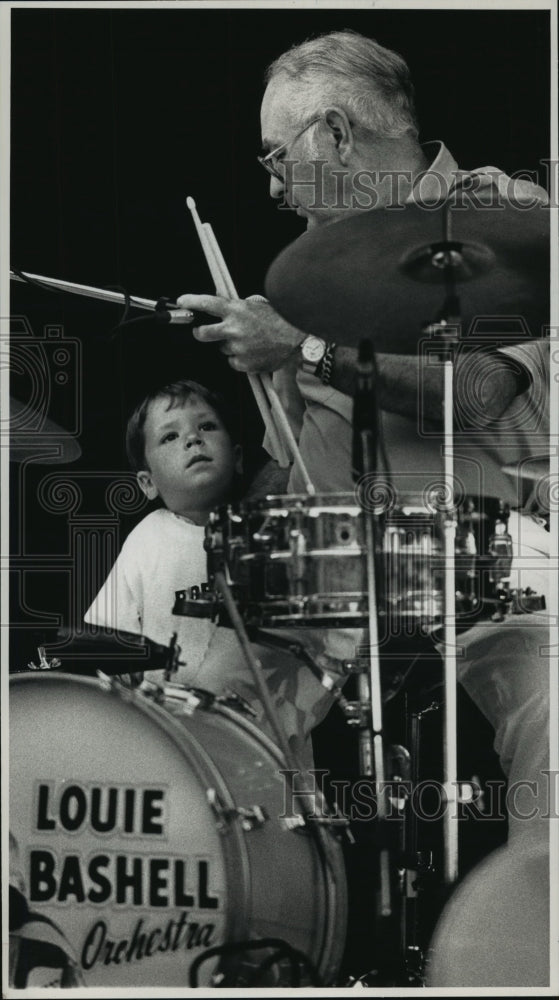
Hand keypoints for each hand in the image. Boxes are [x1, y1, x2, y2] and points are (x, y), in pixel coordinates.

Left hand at [175, 293, 305, 371]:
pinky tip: (253, 352)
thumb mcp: (256, 304)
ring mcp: (238, 347)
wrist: (297, 338)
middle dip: (199, 333)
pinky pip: (234, 362)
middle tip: (203, 332)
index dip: (191, 302)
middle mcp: (234, 328)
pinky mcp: (244, 363)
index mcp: (236, 310)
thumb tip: (218, 298)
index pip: (207, 303)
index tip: (182, 302)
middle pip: (202, 334)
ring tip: (249, 341)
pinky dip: (240, 358)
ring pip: (222, 348)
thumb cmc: (279, 320)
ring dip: (230, 346)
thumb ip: (236, 304)